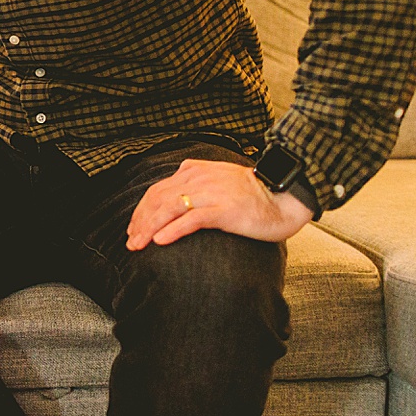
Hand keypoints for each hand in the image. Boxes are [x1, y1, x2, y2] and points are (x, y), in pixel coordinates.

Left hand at [125, 159, 314, 249]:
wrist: (285, 197)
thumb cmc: (252, 195)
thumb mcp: (217, 182)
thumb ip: (194, 185)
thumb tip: (170, 200)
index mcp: (194, 170)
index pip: (157, 190)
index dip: (141, 210)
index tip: (133, 228)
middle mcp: (198, 178)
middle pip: (158, 199)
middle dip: (140, 222)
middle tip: (130, 241)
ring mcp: (211, 193)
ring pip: (169, 208)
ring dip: (149, 227)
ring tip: (138, 244)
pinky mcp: (224, 209)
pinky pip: (192, 219)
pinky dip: (172, 230)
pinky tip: (160, 241)